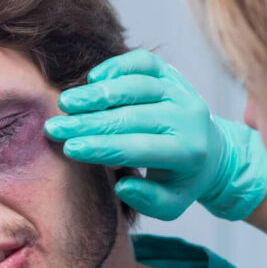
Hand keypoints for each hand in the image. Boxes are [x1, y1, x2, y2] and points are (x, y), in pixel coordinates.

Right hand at [44, 50, 266, 220]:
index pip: (138, 147)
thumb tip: (123, 184)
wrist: (211, 152)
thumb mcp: (171, 204)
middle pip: (132, 116)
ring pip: (136, 85)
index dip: (101, 147)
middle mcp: (189, 117)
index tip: (69, 148)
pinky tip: (93, 79)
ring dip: (98, 94)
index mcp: (188, 152)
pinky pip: (144, 62)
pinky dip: (117, 67)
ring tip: (66, 102)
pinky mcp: (172, 74)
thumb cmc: (181, 181)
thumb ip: (148, 200)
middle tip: (55, 127)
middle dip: (89, 122)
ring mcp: (181, 91)